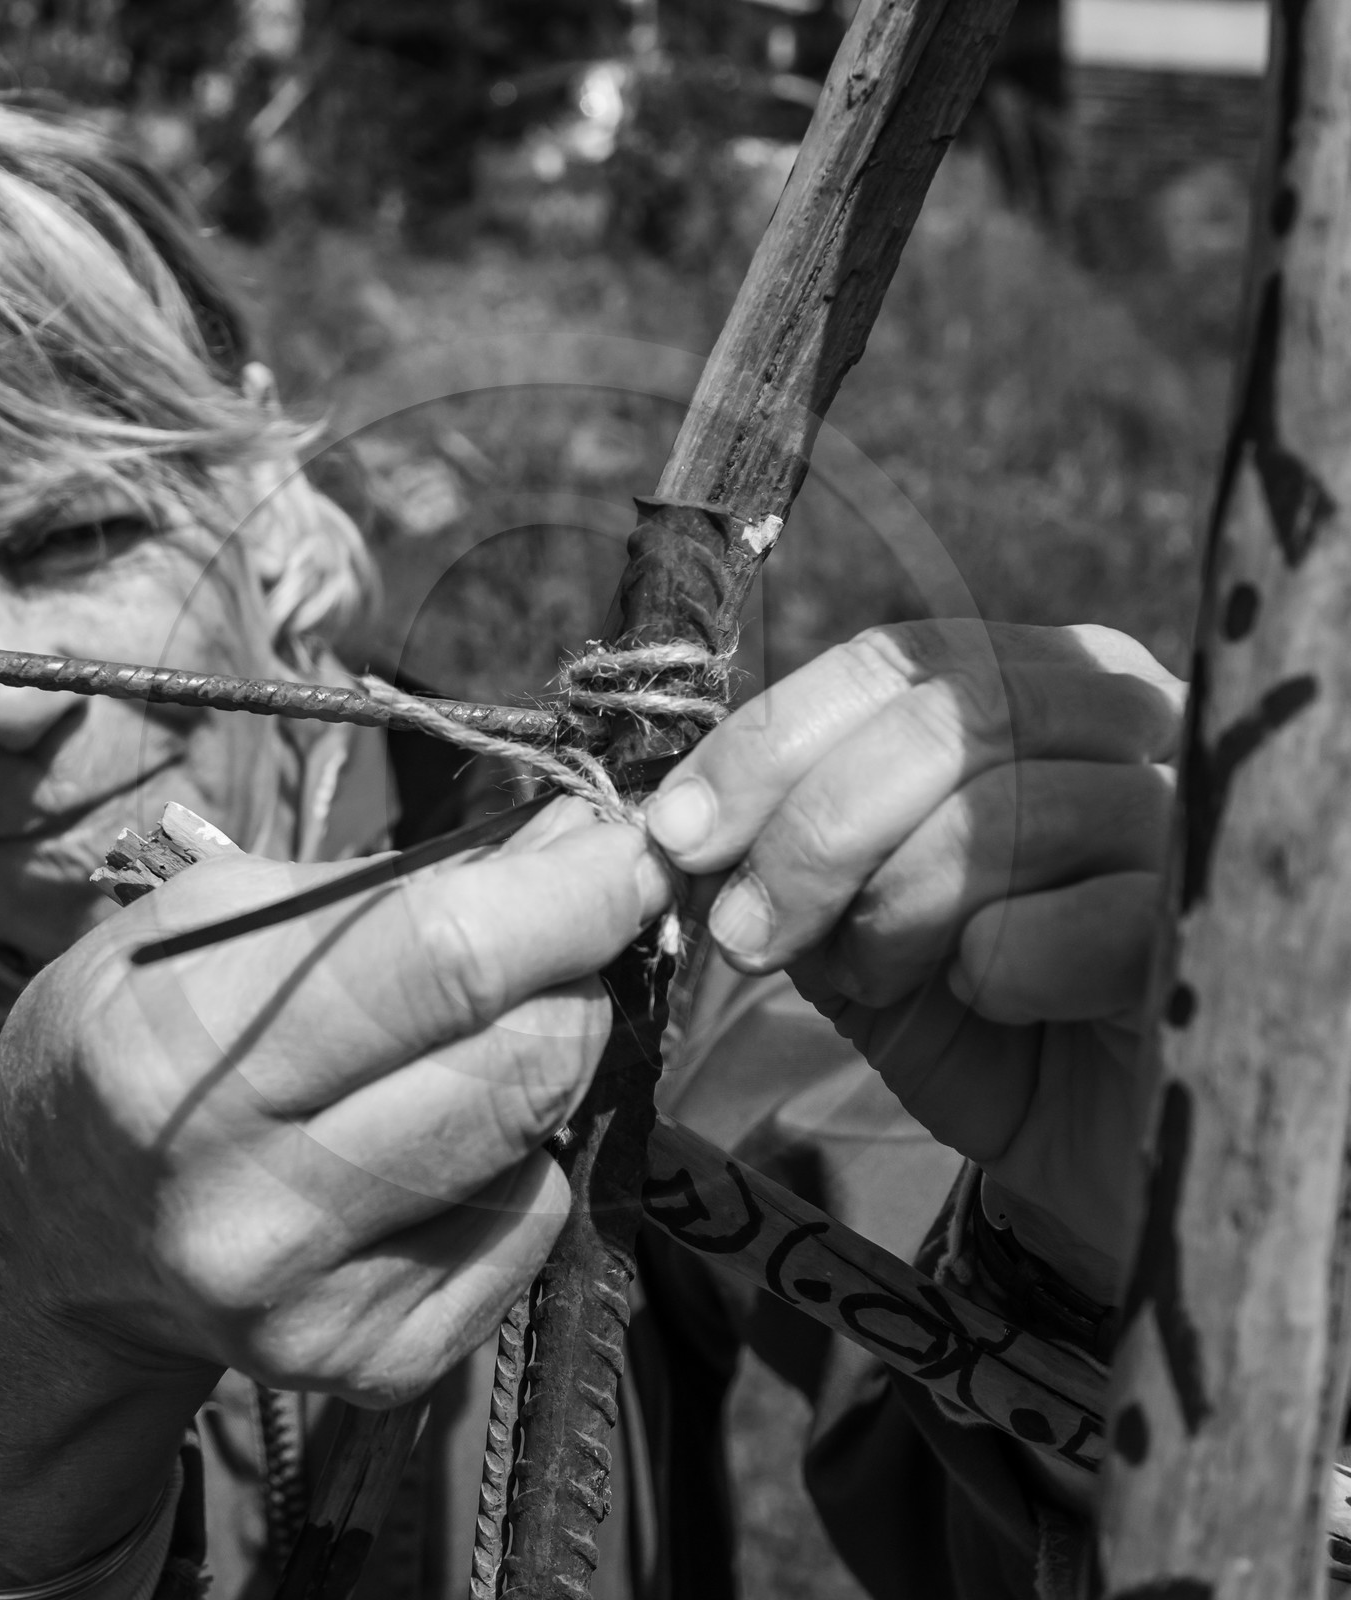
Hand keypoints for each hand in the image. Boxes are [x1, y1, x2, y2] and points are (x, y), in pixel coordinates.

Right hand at [0, 802, 669, 1582]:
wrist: (50, 1240)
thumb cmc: (134, 1038)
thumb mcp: (215, 917)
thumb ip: (391, 882)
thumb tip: (570, 840)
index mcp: (184, 1054)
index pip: (445, 957)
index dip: (575, 891)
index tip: (633, 844)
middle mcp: (248, 1205)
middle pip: (521, 1058)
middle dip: (581, 968)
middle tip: (570, 924)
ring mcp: (313, 1307)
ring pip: (539, 1138)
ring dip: (555, 1051)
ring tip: (497, 1015)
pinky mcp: (373, 1367)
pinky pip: (528, 1224)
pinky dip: (520, 1152)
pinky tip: (448, 1126)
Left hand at [645, 621, 1184, 1304]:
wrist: (1073, 1140)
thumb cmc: (961, 1009)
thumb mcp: (846, 917)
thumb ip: (782, 853)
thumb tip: (681, 828)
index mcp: (1037, 681)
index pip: (895, 662)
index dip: (769, 743)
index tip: (678, 835)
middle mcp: (1130, 714)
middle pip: (949, 717)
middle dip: (814, 833)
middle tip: (747, 936)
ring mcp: (1188, 812)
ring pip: (1008, 809)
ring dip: (895, 910)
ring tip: (871, 979)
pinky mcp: (1217, 923)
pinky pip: (1089, 918)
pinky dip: (1000, 967)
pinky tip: (989, 1001)